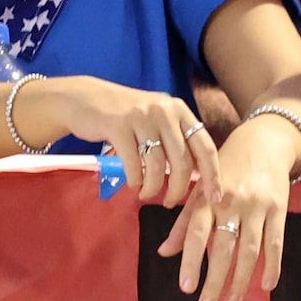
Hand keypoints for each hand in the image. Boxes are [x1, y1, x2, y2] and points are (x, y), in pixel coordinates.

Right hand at [26, 77, 217, 206]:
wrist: (85, 99)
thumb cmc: (125, 115)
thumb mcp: (157, 118)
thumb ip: (177, 139)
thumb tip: (200, 173)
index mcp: (179, 110)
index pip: (205, 146)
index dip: (212, 174)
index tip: (215, 197)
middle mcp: (164, 110)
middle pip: (182, 161)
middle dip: (178, 189)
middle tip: (169, 202)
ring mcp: (141, 116)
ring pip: (157, 166)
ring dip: (153, 188)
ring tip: (146, 194)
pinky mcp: (118, 126)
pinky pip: (134, 165)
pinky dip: (135, 181)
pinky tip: (133, 184)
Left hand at [162, 118, 296, 300]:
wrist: (263, 141)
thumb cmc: (226, 168)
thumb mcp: (201, 189)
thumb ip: (184, 222)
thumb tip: (164, 252)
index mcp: (208, 198)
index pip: (197, 234)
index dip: (191, 261)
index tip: (187, 287)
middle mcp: (231, 202)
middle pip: (224, 247)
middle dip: (215, 279)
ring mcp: (257, 206)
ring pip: (250, 249)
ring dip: (241, 278)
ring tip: (232, 300)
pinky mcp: (279, 208)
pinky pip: (276, 242)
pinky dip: (272, 266)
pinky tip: (266, 286)